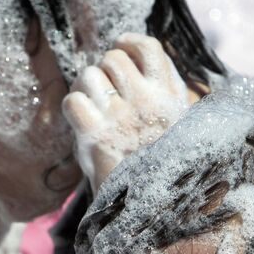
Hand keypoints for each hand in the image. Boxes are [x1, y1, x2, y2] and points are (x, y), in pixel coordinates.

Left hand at [62, 33, 191, 191]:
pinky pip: (73, 99)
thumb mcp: (179, 129)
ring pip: (90, 74)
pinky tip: (81, 123)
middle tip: (103, 92)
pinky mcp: (96, 134)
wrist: (156, 211)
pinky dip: (73, 108)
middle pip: (113, 57)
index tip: (120, 48)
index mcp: (171, 97)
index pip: (148, 48)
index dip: (129, 43)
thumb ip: (164, 99)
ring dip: (86, 87)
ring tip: (91, 108)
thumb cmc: (165, 171)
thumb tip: (137, 69)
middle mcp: (148, 100)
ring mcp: (121, 115)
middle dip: (103, 70)